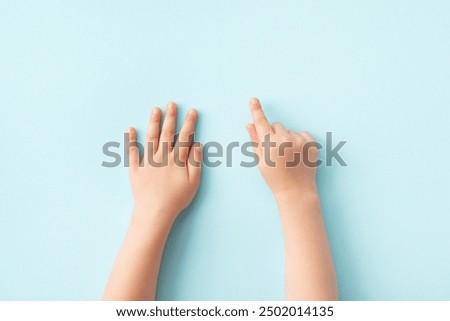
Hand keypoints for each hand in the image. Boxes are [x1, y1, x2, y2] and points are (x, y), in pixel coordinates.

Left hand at [128, 102, 201, 225]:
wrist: (155, 211)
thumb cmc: (177, 198)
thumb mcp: (193, 182)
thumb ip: (196, 161)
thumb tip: (197, 144)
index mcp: (177, 159)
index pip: (184, 137)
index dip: (189, 123)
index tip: (192, 111)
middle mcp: (162, 156)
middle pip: (167, 133)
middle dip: (171, 117)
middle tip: (172, 104)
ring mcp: (147, 161)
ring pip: (151, 137)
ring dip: (153, 122)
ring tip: (155, 109)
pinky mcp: (135, 169)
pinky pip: (132, 152)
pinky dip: (131, 140)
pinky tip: (130, 129)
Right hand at [246, 98, 318, 200]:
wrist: (296, 191)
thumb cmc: (275, 177)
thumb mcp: (261, 161)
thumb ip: (255, 140)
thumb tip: (249, 124)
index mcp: (270, 144)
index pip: (261, 122)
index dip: (256, 110)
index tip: (254, 99)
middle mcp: (285, 139)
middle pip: (276, 125)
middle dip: (273, 134)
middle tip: (275, 151)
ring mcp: (300, 140)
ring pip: (288, 130)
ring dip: (286, 138)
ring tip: (288, 156)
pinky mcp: (311, 142)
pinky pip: (301, 133)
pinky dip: (298, 140)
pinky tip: (297, 154)